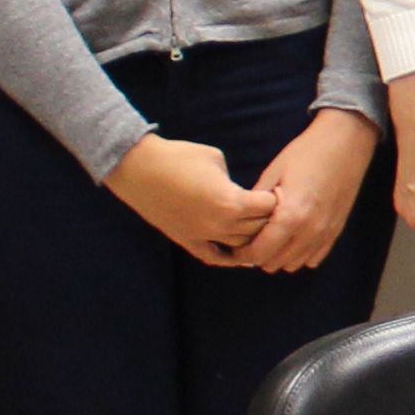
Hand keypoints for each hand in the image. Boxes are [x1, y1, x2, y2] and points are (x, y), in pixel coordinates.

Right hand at [106, 134, 281, 265]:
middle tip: (272, 210)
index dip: (275, 198)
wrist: (138, 168)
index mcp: (231, 201)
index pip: (269, 208)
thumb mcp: (217, 159)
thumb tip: (240, 192)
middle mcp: (220, 224)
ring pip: (241, 246)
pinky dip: (231, 258)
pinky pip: (214, 258)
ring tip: (259, 227)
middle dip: (269, 218)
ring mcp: (203, 236)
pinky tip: (240, 255)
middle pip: (259, 229)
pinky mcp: (186, 241)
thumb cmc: (179, 157)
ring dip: (253, 237)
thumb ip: (233, 180)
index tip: (275, 190)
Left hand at [232, 109, 378, 273]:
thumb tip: (239, 221)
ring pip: (293, 264)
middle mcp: (309, 232)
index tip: (234, 246)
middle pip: (274, 263)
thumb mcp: (273, 172)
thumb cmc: (306, 153)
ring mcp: (325, 234)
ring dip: (279, 256)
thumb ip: (255, 202)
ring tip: (272, 238)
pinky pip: (313, 258)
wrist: (346, 142)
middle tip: (251, 239)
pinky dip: (299, 253)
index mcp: (290, 217)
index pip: (258, 253)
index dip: (241, 253)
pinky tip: (293, 237)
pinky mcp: (336, 231)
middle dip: (258, 255)